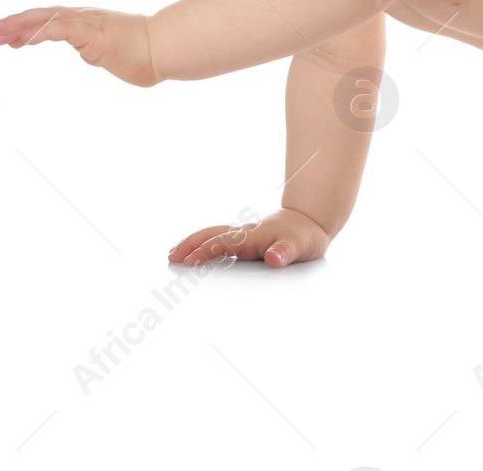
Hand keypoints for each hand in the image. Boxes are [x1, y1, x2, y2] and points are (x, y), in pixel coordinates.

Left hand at [0, 6, 159, 87]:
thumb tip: (92, 56)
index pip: (55, 23)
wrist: (166, 49)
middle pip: (45, 16)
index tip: (12, 40)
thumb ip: (102, 55)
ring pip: (47, 19)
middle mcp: (86, 18)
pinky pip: (59, 29)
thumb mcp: (116, 58)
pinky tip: (22, 39)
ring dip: (20, 26)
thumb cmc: (149, 57)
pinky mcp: (91, 30)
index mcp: (91, 25)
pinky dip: (39, 32)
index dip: (31, 29)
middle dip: (17, 24)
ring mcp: (88, 22)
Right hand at [168, 208, 331, 267]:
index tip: (187, 261)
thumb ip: (286, 252)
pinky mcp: (246, 240)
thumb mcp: (300, 246)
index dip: (204, 252)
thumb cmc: (305, 235)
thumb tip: (273, 258)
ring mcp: (244, 236)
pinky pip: (219, 241)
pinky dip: (204, 245)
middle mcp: (244, 234)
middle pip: (210, 235)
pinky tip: (199, 254)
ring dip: (193, 243)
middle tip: (170, 256)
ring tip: (174, 253)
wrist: (312, 220)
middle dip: (189, 244)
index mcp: (252, 236)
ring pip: (212, 236)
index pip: (222, 244)